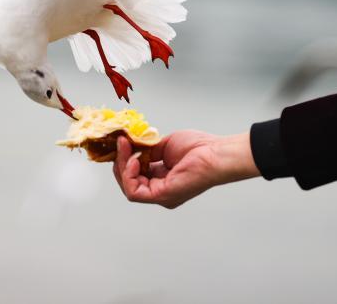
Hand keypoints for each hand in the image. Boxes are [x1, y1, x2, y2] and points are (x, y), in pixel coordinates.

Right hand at [113, 129, 259, 208]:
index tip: (123, 141)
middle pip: (129, 182)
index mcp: (163, 181)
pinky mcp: (162, 196)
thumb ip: (147, 151)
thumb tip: (131, 147)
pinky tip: (134, 160)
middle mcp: (161, 191)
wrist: (215, 153)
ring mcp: (161, 196)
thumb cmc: (199, 148)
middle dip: (121, 162)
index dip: (125, 160)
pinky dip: (129, 176)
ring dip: (123, 166)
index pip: (135, 175)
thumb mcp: (165, 146)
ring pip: (129, 188)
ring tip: (126, 147)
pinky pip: (134, 192)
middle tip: (122, 142)